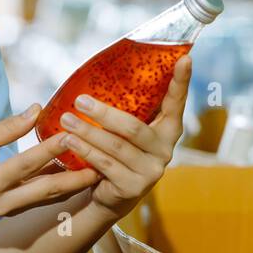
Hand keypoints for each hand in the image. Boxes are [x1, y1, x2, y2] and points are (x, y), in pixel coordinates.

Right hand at [0, 105, 101, 223]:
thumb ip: (7, 128)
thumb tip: (38, 109)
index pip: (27, 163)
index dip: (51, 148)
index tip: (74, 132)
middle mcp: (4, 202)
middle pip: (48, 190)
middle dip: (78, 178)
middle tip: (104, 163)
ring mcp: (11, 211)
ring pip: (50, 198)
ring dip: (75, 184)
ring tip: (101, 169)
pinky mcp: (15, 212)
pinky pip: (43, 200)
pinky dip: (62, 187)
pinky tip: (79, 175)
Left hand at [57, 55, 191, 219]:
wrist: (112, 195)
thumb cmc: (118, 150)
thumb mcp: (126, 129)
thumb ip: (127, 108)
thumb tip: (99, 72)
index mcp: (168, 128)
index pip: (176, 102)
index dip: (181, 81)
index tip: (185, 58)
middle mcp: (165, 149)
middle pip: (133, 128)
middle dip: (104, 114)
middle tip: (80, 100)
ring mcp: (151, 171)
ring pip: (116, 146)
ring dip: (88, 132)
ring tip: (67, 120)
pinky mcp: (133, 187)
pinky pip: (105, 165)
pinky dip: (85, 151)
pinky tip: (69, 141)